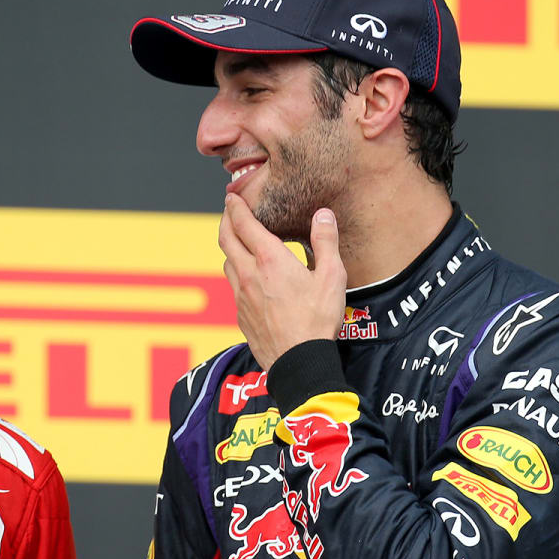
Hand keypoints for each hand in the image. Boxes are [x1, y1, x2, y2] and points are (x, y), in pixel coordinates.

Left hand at [218, 194, 347, 368]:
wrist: (298, 361)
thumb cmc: (317, 320)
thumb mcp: (332, 277)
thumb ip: (326, 242)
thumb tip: (323, 215)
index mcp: (269, 259)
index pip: (243, 224)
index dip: (235, 207)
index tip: (232, 197)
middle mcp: (248, 274)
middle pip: (225, 239)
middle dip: (225, 221)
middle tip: (229, 211)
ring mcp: (240, 295)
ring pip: (226, 263)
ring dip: (230, 248)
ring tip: (239, 242)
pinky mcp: (240, 314)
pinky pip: (233, 286)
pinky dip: (236, 272)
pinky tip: (248, 277)